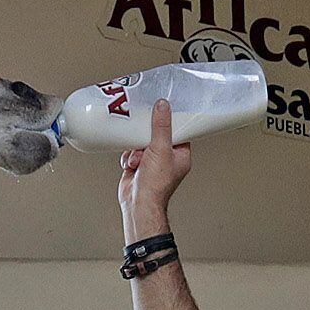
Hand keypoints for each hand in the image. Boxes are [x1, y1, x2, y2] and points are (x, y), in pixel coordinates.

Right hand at [118, 95, 189, 239]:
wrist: (138, 203)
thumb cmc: (155, 185)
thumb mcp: (160, 148)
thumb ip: (161, 126)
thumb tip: (163, 106)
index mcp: (180, 155)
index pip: (178, 131)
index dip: (169, 121)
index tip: (161, 111)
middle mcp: (167, 159)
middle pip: (157, 134)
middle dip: (147, 137)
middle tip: (144, 138)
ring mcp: (152, 163)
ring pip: (141, 142)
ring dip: (136, 149)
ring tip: (138, 159)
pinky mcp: (138, 166)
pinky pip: (131, 152)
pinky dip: (129, 157)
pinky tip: (131, 165)